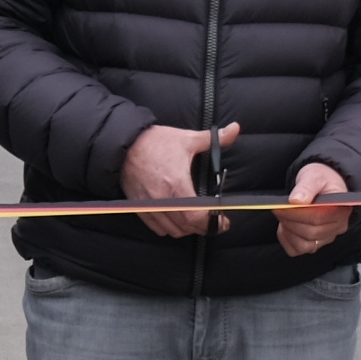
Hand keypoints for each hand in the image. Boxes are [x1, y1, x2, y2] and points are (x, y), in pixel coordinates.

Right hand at [123, 122, 241, 237]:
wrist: (125, 144)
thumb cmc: (156, 142)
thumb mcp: (187, 139)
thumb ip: (215, 139)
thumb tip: (235, 129)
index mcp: (177, 184)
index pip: (196, 216)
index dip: (213, 223)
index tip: (223, 222)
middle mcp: (162, 200)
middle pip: (187, 227)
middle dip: (204, 227)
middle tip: (214, 222)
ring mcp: (149, 206)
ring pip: (173, 231)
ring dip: (187, 229)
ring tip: (197, 221)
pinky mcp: (139, 208)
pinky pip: (157, 229)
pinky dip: (170, 228)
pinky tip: (178, 219)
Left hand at [277, 162, 354, 258]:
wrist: (321, 185)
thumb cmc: (320, 180)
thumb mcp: (314, 176)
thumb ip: (306, 187)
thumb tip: (296, 201)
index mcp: (341, 210)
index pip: (318, 218)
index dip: (296, 214)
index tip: (280, 207)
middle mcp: (337, 227)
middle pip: (311, 233)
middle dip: (290, 221)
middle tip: (277, 209)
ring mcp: (326, 238)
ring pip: (305, 245)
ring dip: (289, 232)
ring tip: (282, 216)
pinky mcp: (315, 244)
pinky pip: (297, 250)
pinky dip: (287, 240)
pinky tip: (284, 226)